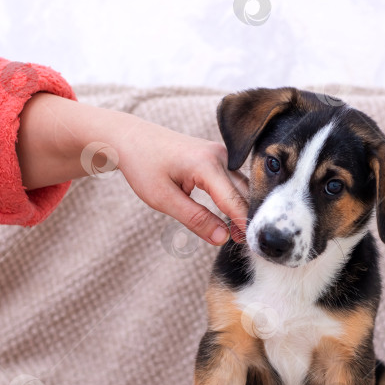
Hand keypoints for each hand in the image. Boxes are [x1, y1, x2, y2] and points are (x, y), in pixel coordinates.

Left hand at [17, 93, 247, 244]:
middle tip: (248, 247)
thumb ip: (195, 219)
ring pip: (242, 187)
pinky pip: (233, 181)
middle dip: (247, 219)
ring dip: (241, 211)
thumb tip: (222, 239)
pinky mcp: (218, 157)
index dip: (244, 225)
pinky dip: (234, 200)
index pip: (234, 201)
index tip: (254, 246)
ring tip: (238, 237)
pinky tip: (230, 220)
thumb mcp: (163, 199)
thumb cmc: (142, 166)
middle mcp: (220, 155)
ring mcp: (221, 154)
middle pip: (244, 193)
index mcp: (206, 164)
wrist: (130, 137)